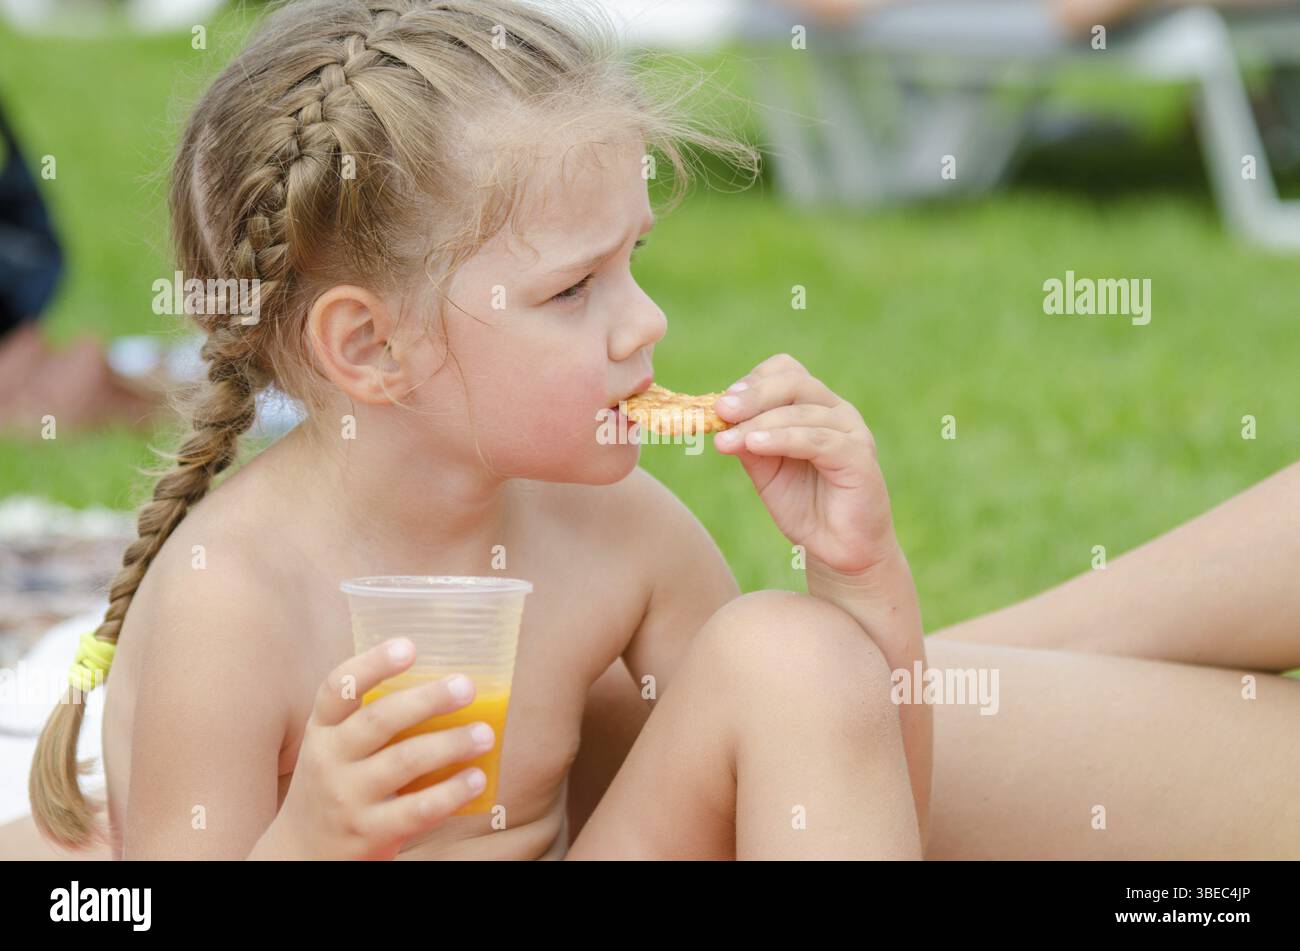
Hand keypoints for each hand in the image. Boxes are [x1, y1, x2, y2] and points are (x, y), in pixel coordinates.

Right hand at [266, 639, 493, 860]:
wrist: (301, 854)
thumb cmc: (336, 784)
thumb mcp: (335, 747)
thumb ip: (372, 720)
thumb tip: (446, 685)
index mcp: (323, 728)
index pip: (338, 688)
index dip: (373, 664)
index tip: (410, 646)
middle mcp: (329, 759)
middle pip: (378, 720)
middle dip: (427, 700)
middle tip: (466, 687)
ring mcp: (347, 797)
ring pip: (404, 762)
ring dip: (450, 744)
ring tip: (485, 734)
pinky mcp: (368, 832)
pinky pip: (418, 809)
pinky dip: (451, 792)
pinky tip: (476, 778)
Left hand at [712, 353, 898, 577]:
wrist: (838, 550)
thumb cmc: (804, 506)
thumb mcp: (765, 472)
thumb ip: (748, 444)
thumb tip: (719, 420)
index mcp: (814, 407)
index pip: (785, 372)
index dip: (753, 381)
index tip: (721, 402)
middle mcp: (836, 412)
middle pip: (794, 382)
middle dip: (752, 395)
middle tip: (720, 410)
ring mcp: (851, 432)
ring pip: (802, 411)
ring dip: (759, 422)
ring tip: (727, 439)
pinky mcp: (859, 457)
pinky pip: (818, 440)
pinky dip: (783, 439)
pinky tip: (755, 445)